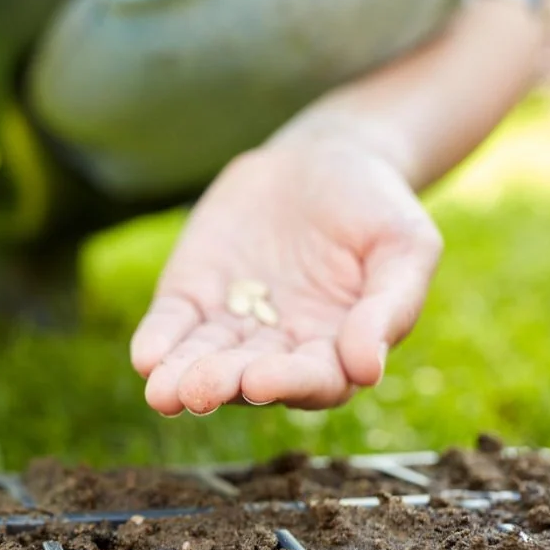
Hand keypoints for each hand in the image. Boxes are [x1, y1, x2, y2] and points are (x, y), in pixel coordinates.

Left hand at [131, 139, 442, 414]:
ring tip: (162, 392)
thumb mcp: (404, 246)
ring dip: (181, 376)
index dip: (287, 383)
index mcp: (337, 349)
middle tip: (198, 391)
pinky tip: (145, 358)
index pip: (313, 380)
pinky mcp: (193, 295)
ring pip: (204, 359)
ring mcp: (232, 324)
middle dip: (222, 384)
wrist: (323, 158)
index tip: (261, 381)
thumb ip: (390, 305)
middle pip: (249, 376)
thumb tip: (367, 370)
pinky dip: (158, 341)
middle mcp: (279, 348)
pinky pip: (172, 324)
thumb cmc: (377, 208)